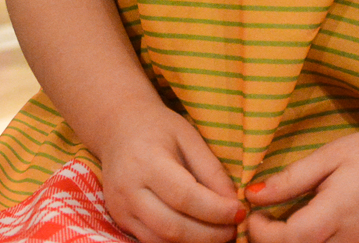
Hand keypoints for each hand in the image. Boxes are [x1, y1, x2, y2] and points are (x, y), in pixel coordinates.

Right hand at [95, 106, 241, 242]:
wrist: (118, 128)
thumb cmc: (158, 128)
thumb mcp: (189, 137)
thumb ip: (211, 169)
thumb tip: (233, 203)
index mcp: (146, 161)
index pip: (185, 197)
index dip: (216, 210)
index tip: (240, 211)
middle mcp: (128, 189)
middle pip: (172, 226)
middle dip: (209, 235)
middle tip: (234, 229)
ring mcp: (121, 208)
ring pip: (160, 240)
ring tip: (220, 233)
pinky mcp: (120, 220)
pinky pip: (151, 240)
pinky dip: (178, 241)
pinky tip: (198, 233)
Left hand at [245, 125, 358, 242]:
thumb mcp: (329, 156)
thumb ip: (291, 179)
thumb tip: (252, 195)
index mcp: (339, 210)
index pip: (290, 239)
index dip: (263, 233)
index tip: (253, 214)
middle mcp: (352, 238)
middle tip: (261, 222)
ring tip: (281, 227)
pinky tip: (306, 230)